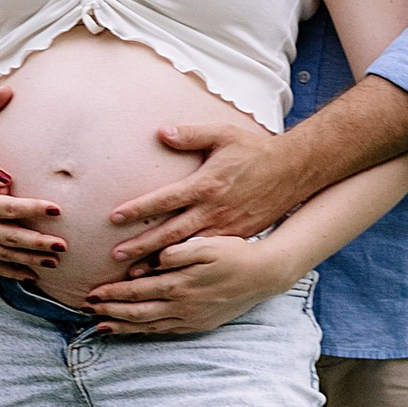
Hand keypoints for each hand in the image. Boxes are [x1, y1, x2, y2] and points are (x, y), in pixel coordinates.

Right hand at [0, 149, 65, 281]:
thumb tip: (7, 178)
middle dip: (38, 242)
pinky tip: (32, 274)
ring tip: (55, 261)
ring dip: (30, 260)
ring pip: (5, 255)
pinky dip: (12, 272)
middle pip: (11, 236)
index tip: (56, 209)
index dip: (34, 209)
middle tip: (62, 245)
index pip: (10, 208)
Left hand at [86, 237, 286, 337]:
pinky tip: (135, 330)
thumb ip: (179, 252)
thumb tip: (154, 259)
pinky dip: (145, 332)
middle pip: (137, 313)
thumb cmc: (235, 252)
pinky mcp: (200, 324)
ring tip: (102, 327)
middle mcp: (182, 306)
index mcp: (180, 284)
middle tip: (87, 311)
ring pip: (150, 326)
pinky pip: (165, 331)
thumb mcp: (207, 244)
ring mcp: (191, 319)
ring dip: (123, 327)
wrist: (264, 274)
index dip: (112, 294)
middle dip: (110, 313)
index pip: (136, 292)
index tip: (91, 293)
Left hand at [105, 120, 303, 270]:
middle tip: (115, 256)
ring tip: (135, 274)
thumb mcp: (223, 134)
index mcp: (206, 184)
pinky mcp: (236, 236)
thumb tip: (162, 132)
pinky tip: (169, 274)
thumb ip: (191, 134)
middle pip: (171, 231)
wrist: (293, 171)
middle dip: (142, 245)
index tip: (114, 217)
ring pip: (187, 249)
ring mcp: (225, 226)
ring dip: (160, 262)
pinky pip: (206, 255)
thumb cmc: (254, 150)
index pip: (165, 199)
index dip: (139, 208)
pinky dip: (185, 266)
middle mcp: (213, 209)